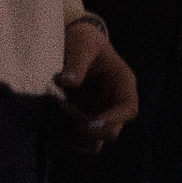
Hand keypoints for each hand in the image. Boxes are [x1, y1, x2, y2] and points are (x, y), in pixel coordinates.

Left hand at [56, 19, 139, 150]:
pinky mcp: (81, 120)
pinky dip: (64, 135)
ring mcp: (98, 114)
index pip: (128, 109)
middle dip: (89, 129)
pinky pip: (76, 139)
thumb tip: (65, 82)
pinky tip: (53, 116)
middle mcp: (114, 103)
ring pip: (93, 142)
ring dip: (75, 134)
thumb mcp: (82, 45)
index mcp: (123, 83)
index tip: (90, 124)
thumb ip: (76, 64)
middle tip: (68, 109)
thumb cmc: (83, 40)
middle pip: (111, 133)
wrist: (73, 41)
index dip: (113, 120)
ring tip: (59, 109)